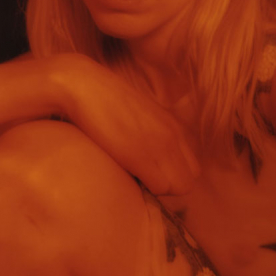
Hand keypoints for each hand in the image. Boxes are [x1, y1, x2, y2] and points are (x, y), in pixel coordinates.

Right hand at [49, 53, 199, 194]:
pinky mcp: (142, 155)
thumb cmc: (104, 102)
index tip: (151, 174)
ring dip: (158, 188)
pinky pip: (160, 187)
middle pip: (189, 180)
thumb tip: (152, 160)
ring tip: (134, 176)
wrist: (83, 85)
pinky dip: (145, 189)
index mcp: (174, 126)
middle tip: (143, 179)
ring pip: (179, 187)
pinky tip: (126, 175)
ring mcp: (160, 144)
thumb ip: (152, 133)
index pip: (192, 168)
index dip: (173, 176)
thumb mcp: (140, 115)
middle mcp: (174, 135)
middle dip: (169, 186)